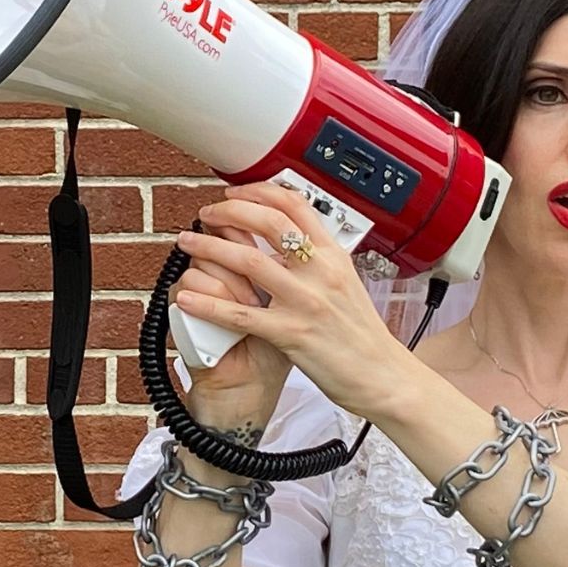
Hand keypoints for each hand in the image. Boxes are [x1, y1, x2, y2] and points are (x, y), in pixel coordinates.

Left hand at [172, 181, 412, 418]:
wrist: (382, 375)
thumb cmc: (362, 336)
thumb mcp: (347, 284)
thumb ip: (320, 262)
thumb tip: (294, 243)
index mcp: (334, 256)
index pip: (296, 205)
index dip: (259, 191)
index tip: (235, 192)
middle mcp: (321, 272)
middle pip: (268, 222)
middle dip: (229, 211)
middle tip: (207, 214)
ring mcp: (305, 301)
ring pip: (248, 260)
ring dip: (210, 247)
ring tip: (189, 242)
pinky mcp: (290, 334)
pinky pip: (239, 314)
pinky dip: (207, 304)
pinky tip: (185, 298)